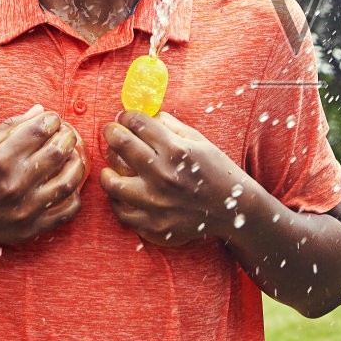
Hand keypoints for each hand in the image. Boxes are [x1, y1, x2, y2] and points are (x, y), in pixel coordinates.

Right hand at [0, 105, 86, 257]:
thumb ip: (9, 128)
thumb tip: (40, 110)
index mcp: (0, 160)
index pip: (39, 130)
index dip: (51, 120)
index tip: (52, 119)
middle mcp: (15, 184)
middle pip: (58, 152)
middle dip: (68, 136)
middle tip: (67, 133)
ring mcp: (25, 209)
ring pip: (69, 181)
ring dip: (77, 163)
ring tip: (74, 155)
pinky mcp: (30, 228)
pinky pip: (66, 212)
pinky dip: (75, 197)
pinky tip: (71, 185)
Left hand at [100, 110, 246, 246]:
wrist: (233, 208)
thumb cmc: (216, 171)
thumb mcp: (199, 141)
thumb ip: (170, 126)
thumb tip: (145, 116)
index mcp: (176, 150)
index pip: (138, 123)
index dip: (126, 116)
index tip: (123, 117)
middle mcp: (163, 174)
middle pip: (121, 145)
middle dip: (111, 132)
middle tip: (110, 132)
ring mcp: (157, 202)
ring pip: (112, 183)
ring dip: (107, 171)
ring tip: (109, 169)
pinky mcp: (155, 224)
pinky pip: (122, 212)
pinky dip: (118, 202)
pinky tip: (122, 194)